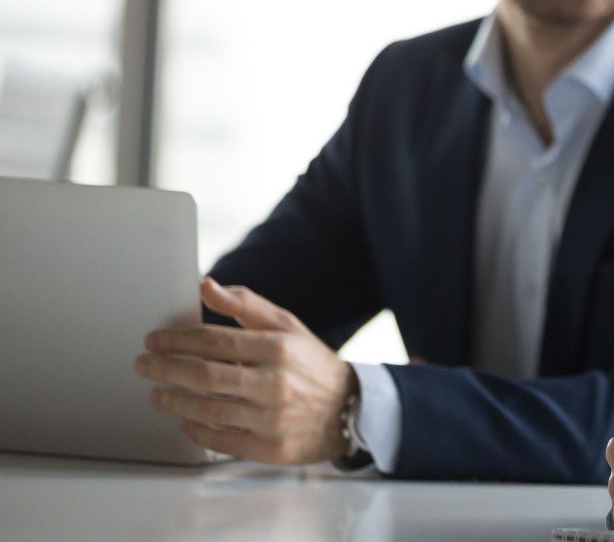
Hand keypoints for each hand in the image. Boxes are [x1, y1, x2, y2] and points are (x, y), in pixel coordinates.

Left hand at [134, 276, 354, 463]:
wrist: (350, 408)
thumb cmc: (310, 364)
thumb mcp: (287, 326)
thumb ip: (245, 305)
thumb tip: (205, 286)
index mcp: (278, 348)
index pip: (213, 340)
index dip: (176, 340)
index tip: (154, 340)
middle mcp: (275, 383)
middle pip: (203, 376)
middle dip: (164, 369)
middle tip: (144, 365)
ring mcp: (271, 418)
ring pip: (206, 410)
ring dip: (172, 401)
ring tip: (156, 393)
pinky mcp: (269, 447)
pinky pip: (220, 440)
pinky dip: (195, 430)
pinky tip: (184, 419)